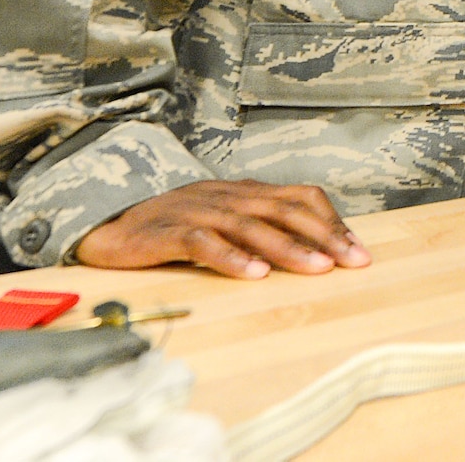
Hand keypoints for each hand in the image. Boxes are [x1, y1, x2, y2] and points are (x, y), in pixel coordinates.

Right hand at [75, 179, 370, 279]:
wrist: (106, 222)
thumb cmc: (172, 225)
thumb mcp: (222, 220)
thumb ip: (259, 229)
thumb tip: (311, 250)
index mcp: (243, 191)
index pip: (299, 197)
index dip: (331, 221)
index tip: (358, 250)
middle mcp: (226, 196)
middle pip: (284, 210)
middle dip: (324, 235)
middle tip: (353, 261)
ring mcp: (197, 210)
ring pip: (250, 225)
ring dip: (288, 247)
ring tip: (318, 268)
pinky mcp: (167, 232)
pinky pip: (203, 242)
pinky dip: (231, 257)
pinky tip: (255, 274)